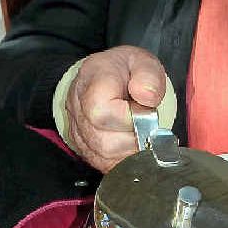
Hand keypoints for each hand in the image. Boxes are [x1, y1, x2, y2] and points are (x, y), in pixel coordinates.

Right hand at [64, 46, 166, 172]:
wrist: (98, 80)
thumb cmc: (120, 72)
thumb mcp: (139, 60)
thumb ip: (148, 74)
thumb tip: (147, 96)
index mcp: (91, 84)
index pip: (102, 113)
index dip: (131, 117)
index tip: (145, 108)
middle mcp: (79, 112)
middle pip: (106, 142)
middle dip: (136, 136)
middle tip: (148, 122)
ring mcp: (80, 135)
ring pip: (107, 158)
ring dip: (133, 149)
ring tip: (141, 131)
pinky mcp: (87, 152)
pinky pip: (108, 167)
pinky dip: (127, 160)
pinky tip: (133, 143)